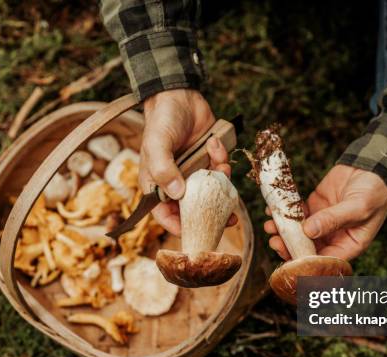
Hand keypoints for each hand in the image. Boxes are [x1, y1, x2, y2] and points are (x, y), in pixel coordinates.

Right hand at [139, 89, 231, 234]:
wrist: (179, 95)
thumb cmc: (161, 120)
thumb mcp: (157, 144)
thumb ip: (163, 169)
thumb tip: (177, 193)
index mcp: (158, 184)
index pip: (165, 214)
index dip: (179, 227)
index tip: (197, 232)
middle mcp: (176, 182)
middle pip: (193, 209)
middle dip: (212, 213)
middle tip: (230, 219)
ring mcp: (194, 173)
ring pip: (212, 191)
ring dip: (221, 182)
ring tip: (222, 167)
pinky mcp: (209, 161)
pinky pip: (220, 171)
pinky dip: (222, 160)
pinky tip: (215, 144)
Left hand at [265, 164, 386, 260]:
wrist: (372, 166)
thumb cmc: (374, 192)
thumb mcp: (358, 207)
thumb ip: (334, 219)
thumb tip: (309, 231)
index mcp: (348, 245)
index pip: (325, 261)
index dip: (306, 262)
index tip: (290, 257)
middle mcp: (333, 238)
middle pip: (307, 249)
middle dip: (289, 247)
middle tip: (274, 241)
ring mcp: (321, 222)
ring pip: (298, 233)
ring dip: (283, 231)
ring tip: (270, 226)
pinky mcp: (313, 207)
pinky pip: (296, 214)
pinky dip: (284, 213)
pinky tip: (273, 210)